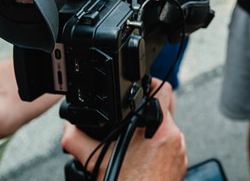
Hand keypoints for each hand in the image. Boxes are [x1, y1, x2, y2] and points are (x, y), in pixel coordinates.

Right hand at [61, 80, 187, 180]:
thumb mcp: (97, 163)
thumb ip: (78, 140)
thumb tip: (68, 129)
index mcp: (159, 129)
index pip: (162, 91)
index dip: (150, 84)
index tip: (140, 85)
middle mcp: (175, 137)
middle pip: (165, 109)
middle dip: (148, 111)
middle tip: (132, 118)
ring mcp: (180, 152)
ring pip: (168, 129)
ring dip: (153, 131)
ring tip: (134, 143)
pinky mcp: (181, 165)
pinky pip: (171, 148)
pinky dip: (158, 149)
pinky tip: (142, 159)